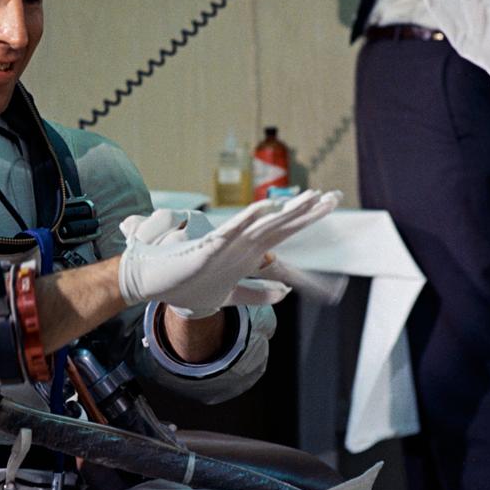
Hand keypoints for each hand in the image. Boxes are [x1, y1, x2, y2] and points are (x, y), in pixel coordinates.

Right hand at [117, 189, 341, 315]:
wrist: (153, 285)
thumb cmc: (188, 286)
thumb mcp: (229, 294)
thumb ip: (257, 292)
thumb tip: (286, 292)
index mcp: (248, 252)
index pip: (285, 230)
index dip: (308, 216)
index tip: (331, 202)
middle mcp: (241, 243)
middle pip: (281, 224)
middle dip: (308, 210)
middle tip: (335, 196)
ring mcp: (226, 243)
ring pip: (262, 223)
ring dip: (286, 211)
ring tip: (311, 197)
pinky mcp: (207, 248)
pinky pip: (231, 232)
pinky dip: (247, 220)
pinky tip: (264, 209)